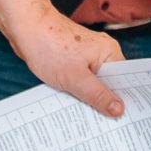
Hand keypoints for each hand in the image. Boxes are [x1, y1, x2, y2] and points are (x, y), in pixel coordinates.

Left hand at [9, 9, 127, 118]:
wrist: (25, 28)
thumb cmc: (49, 45)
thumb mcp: (76, 78)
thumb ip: (98, 95)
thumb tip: (118, 109)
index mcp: (109, 52)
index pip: (125, 81)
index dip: (123, 100)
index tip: (123, 120)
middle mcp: (100, 52)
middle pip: (108, 84)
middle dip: (103, 102)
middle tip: (103, 123)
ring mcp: (86, 56)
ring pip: (92, 83)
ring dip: (87, 97)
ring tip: (85, 115)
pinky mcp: (73, 60)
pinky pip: (80, 80)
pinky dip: (76, 91)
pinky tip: (71, 102)